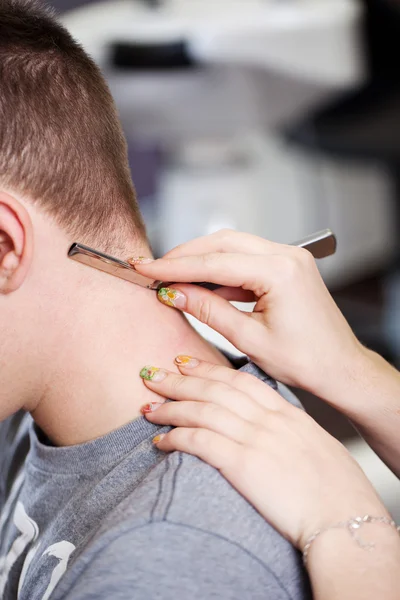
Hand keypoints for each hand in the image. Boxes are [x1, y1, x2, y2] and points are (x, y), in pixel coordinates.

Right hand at [131, 230, 364, 398]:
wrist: (340, 368)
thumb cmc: (306, 361)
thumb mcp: (249, 339)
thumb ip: (208, 310)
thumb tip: (174, 292)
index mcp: (280, 271)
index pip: (215, 262)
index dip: (175, 266)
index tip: (147, 268)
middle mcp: (287, 256)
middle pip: (223, 242)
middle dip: (186, 255)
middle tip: (155, 268)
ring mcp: (289, 258)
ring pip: (234, 247)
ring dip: (203, 261)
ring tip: (173, 278)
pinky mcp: (287, 267)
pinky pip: (247, 260)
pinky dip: (222, 272)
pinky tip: (202, 287)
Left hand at [139, 357, 387, 549]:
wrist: (344, 516)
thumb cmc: (335, 487)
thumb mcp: (315, 445)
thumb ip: (289, 430)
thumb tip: (272, 427)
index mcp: (286, 413)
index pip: (240, 381)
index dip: (208, 369)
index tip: (185, 362)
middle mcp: (268, 420)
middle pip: (215, 389)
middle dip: (180, 380)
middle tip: (153, 374)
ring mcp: (256, 439)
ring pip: (203, 411)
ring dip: (171, 408)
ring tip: (147, 409)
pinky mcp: (243, 465)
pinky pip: (200, 443)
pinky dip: (176, 438)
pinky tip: (159, 442)